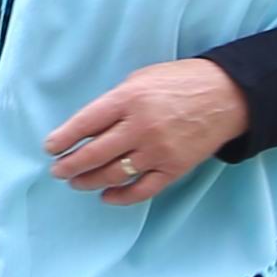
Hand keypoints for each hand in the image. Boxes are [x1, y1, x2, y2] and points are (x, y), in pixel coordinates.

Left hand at [42, 57, 244, 203]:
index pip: (85, 123)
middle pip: (94, 153)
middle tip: (57, 170)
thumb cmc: (180, 82)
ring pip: (114, 174)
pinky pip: (142, 190)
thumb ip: (115, 102)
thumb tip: (87, 128)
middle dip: (70, 165)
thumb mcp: (141, 79)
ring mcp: (158, 150)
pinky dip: (121, 196)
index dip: (64, 139)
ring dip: (89, 181)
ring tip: (75, 182)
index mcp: (129, 99)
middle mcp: (141, 127)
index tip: (50, 148)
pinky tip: (106, 196)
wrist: (226, 96)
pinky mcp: (174, 168)